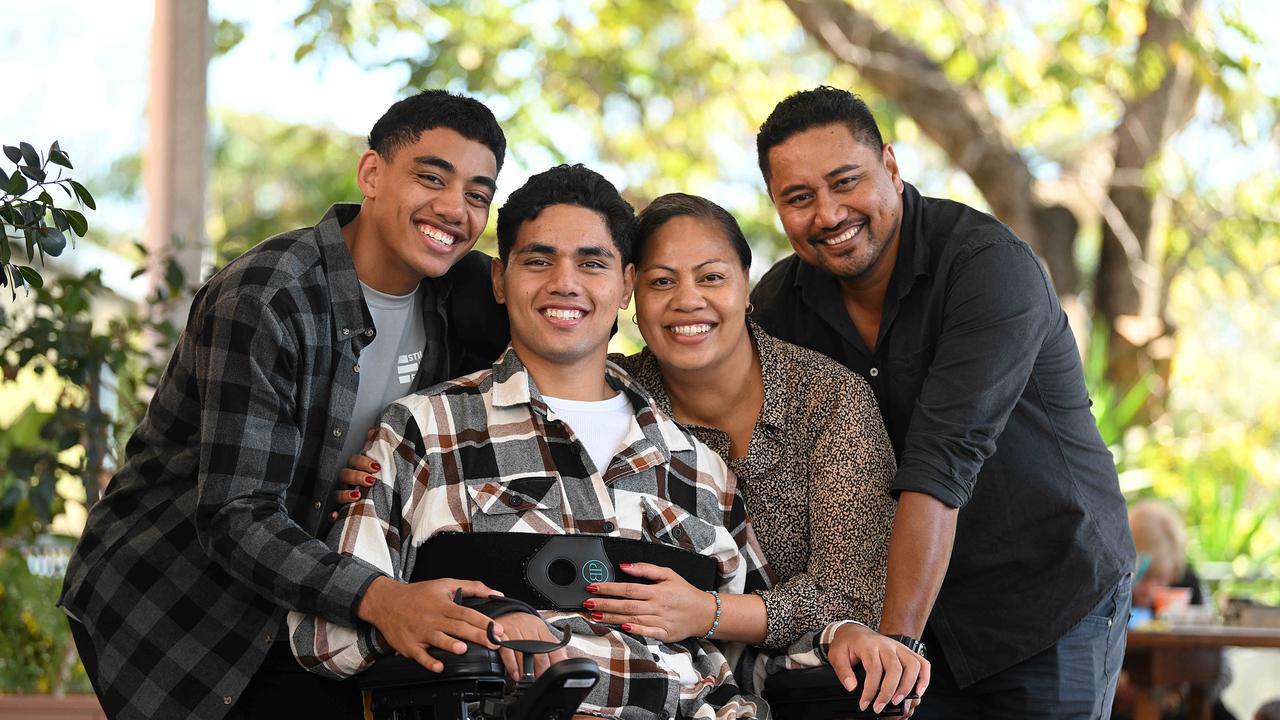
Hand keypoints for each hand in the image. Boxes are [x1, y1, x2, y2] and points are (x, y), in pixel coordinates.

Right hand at [331, 429, 378, 520]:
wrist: (382, 510)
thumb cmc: (378, 485)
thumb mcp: (380, 467)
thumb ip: (377, 449)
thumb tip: (374, 431)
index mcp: (356, 470)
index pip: (354, 461)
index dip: (363, 462)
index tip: (377, 467)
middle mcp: (346, 483)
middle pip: (344, 475)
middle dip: (356, 476)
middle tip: (371, 480)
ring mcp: (341, 498)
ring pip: (337, 494)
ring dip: (345, 494)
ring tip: (357, 495)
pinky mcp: (340, 513)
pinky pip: (331, 514)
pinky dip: (333, 515)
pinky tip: (336, 516)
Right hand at [357, 577, 502, 672]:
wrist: (386, 602)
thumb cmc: (417, 595)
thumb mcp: (444, 584)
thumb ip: (472, 588)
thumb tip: (496, 593)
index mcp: (443, 605)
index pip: (467, 613)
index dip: (485, 621)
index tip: (499, 629)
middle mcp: (433, 618)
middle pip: (458, 627)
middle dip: (477, 635)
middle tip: (494, 643)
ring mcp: (421, 633)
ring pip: (438, 640)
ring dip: (450, 645)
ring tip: (463, 649)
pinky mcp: (410, 645)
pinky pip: (420, 655)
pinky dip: (429, 661)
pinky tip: (439, 666)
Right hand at [493, 612, 567, 682]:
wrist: (503, 613)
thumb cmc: (523, 625)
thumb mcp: (540, 631)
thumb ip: (552, 645)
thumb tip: (564, 661)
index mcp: (540, 628)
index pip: (553, 647)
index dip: (555, 663)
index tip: (554, 675)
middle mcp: (528, 628)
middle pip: (539, 653)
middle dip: (541, 671)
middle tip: (541, 681)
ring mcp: (514, 631)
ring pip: (524, 654)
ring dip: (526, 671)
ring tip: (528, 681)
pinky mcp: (500, 636)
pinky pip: (507, 652)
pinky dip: (512, 666)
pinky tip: (515, 674)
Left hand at [586, 562, 715, 642]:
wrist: (704, 612)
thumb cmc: (685, 592)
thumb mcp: (668, 573)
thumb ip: (645, 568)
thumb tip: (624, 566)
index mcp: (657, 590)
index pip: (628, 588)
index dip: (609, 588)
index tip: (593, 587)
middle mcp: (658, 606)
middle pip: (626, 605)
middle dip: (605, 604)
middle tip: (587, 602)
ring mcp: (661, 620)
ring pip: (632, 619)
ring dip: (612, 617)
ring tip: (595, 615)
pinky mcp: (664, 634)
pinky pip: (647, 632)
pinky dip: (634, 630)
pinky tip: (621, 627)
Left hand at [827, 623, 929, 715]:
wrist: (854, 631)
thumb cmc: (847, 643)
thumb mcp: (836, 655)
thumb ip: (843, 671)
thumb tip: (852, 687)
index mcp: (869, 645)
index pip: (874, 669)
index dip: (870, 690)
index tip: (865, 704)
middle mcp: (887, 645)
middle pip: (895, 668)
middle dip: (889, 691)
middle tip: (880, 706)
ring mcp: (899, 647)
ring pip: (912, 665)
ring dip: (908, 686)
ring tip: (898, 701)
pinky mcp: (906, 652)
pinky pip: (922, 662)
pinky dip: (924, 677)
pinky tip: (919, 691)